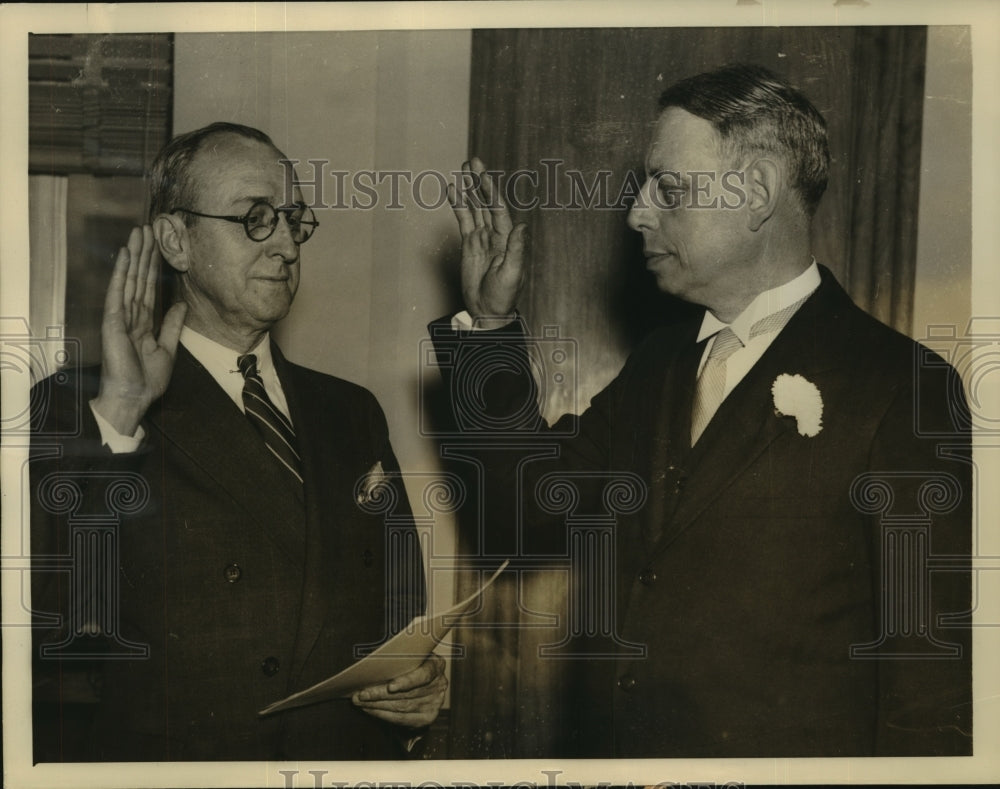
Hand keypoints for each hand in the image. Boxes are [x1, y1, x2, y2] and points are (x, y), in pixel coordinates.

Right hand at [91, 225, 187, 435]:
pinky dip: (121, 273)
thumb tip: (182, 304)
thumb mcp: (168, 349)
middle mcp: (131, 316)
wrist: (134, 397)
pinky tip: (125, 255)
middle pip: (139, 278)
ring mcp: (120, 317)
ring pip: (130, 280)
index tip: (158, 245)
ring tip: (138, 233)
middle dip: (144, 254)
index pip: (150, 288)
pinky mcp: (113, 321)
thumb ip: (172, 325)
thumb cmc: (147, 380)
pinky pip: (118, 293)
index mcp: (144, 323)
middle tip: (148, 228)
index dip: (154, 267)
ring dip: (134, 256)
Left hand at [351, 654, 446, 727]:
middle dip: (381, 694)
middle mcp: (439, 684)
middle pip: (408, 693)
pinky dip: (384, 715)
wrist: (419, 681)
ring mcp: (434, 703)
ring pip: (402, 707)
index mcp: (436, 665)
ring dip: (378, 706)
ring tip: (361, 702)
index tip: (390, 687)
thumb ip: (397, 657)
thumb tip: (372, 659)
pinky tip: (371, 711)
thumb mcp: (408, 654)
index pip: (423, 675)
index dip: (407, 682)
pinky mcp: (427, 718)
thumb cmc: (409, 663)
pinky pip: (402, 720)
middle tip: (361, 694)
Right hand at [448, 157, 528, 324]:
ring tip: (461, 170)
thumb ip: (517, 249)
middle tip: (472, 161)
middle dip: (479, 182)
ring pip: (474, 208)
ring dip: (468, 189)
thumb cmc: (503, 296)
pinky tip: (453, 192)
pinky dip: (458, 206)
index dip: (490, 190)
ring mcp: (481, 238)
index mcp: (508, 238)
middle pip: (486, 202)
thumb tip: (523, 225)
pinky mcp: (469, 245)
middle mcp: (495, 234)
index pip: (498, 209)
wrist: (487, 311)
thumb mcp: (512, 273)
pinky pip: (463, 221)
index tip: (483, 175)